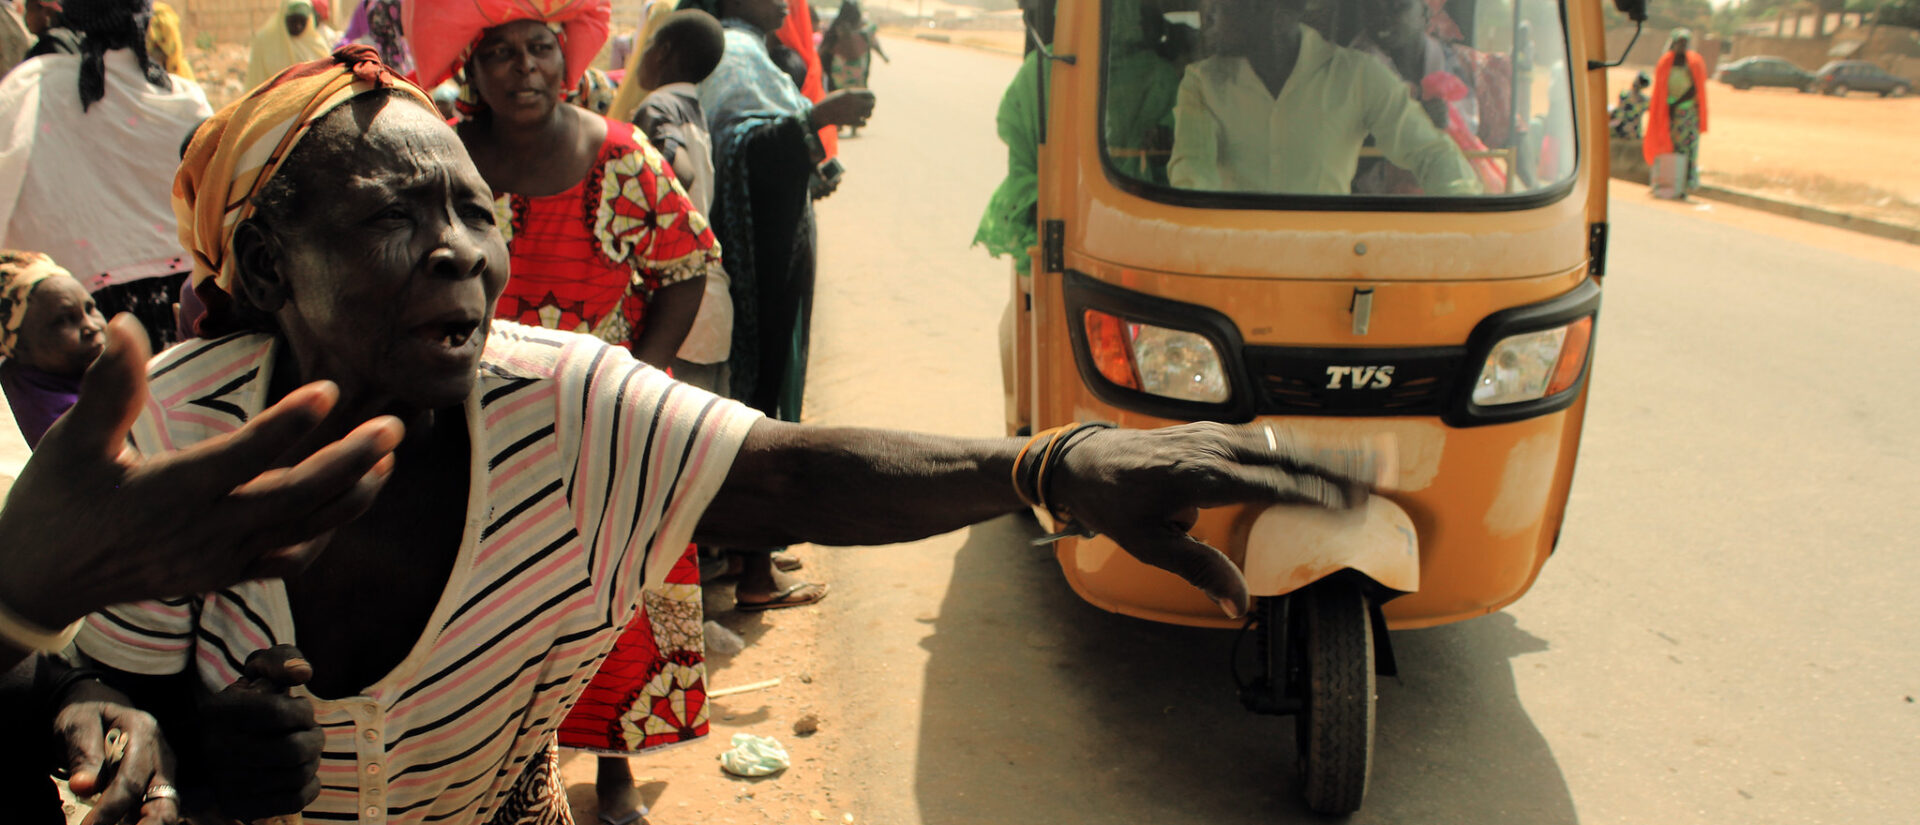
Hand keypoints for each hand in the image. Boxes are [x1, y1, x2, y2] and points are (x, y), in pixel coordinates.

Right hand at [0, 315, 402, 629]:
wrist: (40, 580)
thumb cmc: (56, 502)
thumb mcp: (72, 442)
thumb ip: (107, 388)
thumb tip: (125, 325)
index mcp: (170, 493)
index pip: (242, 457)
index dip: (289, 426)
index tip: (330, 391)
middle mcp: (205, 532)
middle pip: (295, 500)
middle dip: (349, 464)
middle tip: (393, 427)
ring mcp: (220, 560)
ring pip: (303, 532)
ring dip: (351, 497)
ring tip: (388, 459)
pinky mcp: (225, 577)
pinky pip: (289, 560)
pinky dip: (325, 532)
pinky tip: (348, 500)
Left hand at [53, 678, 179, 824]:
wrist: (98, 705)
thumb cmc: (86, 714)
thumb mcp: (77, 724)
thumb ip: (83, 753)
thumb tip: (84, 787)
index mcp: (143, 731)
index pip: (130, 781)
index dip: (109, 810)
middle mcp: (161, 752)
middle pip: (163, 799)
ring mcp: (163, 768)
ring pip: (166, 807)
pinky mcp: (158, 781)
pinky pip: (155, 807)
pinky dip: (141, 822)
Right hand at [198, 646, 323, 819]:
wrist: (224, 742)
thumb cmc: (253, 701)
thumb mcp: (261, 671)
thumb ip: (283, 659)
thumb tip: (302, 673)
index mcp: (218, 711)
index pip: (277, 712)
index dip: (302, 710)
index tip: (301, 710)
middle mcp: (215, 749)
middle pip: (293, 749)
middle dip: (315, 737)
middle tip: (312, 733)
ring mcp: (225, 782)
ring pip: (296, 775)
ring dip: (313, 760)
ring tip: (306, 750)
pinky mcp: (239, 806)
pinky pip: (294, 800)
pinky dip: (310, 785)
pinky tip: (302, 773)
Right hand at [809, 89, 875, 128]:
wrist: (822, 113)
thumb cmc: (831, 102)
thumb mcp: (842, 94)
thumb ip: (854, 94)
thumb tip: (868, 96)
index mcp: (852, 94)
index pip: (871, 94)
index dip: (872, 97)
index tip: (871, 100)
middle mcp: (854, 102)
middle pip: (872, 104)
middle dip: (870, 106)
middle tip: (866, 108)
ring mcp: (854, 113)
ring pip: (869, 115)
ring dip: (867, 115)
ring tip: (862, 114)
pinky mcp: (852, 122)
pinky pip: (864, 124)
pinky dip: (862, 123)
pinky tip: (858, 120)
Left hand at [1053, 423, 1384, 617]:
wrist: (1084, 462)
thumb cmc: (1115, 504)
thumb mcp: (1150, 546)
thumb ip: (1200, 570)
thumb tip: (1236, 605)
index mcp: (1203, 476)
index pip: (1273, 485)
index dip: (1316, 494)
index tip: (1352, 505)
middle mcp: (1216, 448)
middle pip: (1289, 457)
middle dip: (1337, 469)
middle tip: (1381, 481)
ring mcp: (1216, 435)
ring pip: (1282, 442)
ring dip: (1326, 454)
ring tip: (1369, 465)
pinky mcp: (1214, 432)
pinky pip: (1266, 438)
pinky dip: (1301, 447)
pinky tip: (1325, 456)